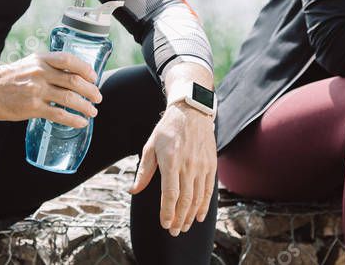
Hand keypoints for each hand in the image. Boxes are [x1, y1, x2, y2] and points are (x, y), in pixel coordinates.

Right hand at [0, 52, 101, 125]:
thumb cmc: (7, 79)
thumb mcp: (28, 64)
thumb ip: (47, 67)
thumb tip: (70, 76)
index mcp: (40, 60)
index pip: (69, 60)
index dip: (85, 68)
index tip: (94, 77)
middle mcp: (39, 72)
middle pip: (73, 81)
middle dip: (90, 90)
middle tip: (98, 98)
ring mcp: (36, 90)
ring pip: (69, 98)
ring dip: (85, 106)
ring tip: (92, 112)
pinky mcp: (31, 108)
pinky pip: (58, 114)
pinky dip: (73, 119)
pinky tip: (80, 123)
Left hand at [129, 101, 216, 236]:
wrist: (192, 112)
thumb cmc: (168, 129)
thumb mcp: (150, 146)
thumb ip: (144, 171)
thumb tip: (133, 191)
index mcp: (171, 160)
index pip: (170, 194)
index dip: (167, 213)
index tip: (164, 225)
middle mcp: (188, 165)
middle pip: (185, 200)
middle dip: (179, 220)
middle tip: (173, 232)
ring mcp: (202, 166)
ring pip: (198, 198)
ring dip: (191, 216)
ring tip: (184, 227)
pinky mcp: (211, 165)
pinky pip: (209, 190)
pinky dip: (204, 206)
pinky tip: (199, 216)